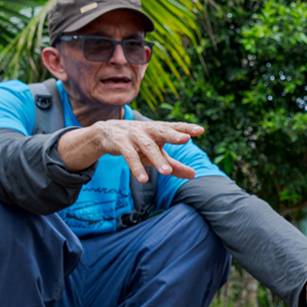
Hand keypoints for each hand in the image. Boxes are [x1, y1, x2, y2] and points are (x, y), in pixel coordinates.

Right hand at [79, 120, 203, 181]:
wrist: (106, 133)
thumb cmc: (138, 143)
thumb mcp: (157, 153)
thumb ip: (175, 164)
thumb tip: (193, 175)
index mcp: (159, 130)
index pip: (175, 127)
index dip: (187, 128)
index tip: (200, 130)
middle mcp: (148, 130)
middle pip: (162, 131)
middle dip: (173, 135)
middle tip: (185, 139)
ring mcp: (134, 134)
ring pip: (147, 147)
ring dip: (157, 159)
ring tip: (166, 172)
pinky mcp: (120, 142)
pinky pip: (129, 155)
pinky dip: (136, 167)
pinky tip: (143, 179)